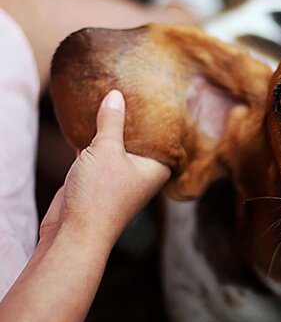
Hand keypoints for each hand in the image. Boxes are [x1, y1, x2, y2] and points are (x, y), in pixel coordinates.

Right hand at [40, 90, 170, 246]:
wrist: (73, 233)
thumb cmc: (99, 195)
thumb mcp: (106, 150)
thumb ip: (112, 121)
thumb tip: (116, 95)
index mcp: (157, 168)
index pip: (167, 138)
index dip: (165, 118)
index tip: (165, 95)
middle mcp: (142, 173)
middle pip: (142, 140)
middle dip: (136, 119)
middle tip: (135, 88)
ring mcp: (119, 177)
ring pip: (118, 146)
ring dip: (113, 128)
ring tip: (111, 98)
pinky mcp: (97, 180)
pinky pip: (99, 153)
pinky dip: (94, 138)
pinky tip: (86, 119)